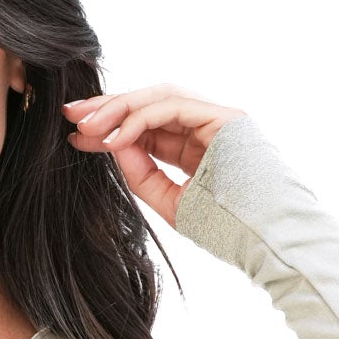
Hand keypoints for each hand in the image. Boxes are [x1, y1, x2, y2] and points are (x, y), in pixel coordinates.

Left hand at [62, 85, 245, 228]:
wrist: (268, 241)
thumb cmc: (227, 230)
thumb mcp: (170, 202)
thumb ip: (141, 173)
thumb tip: (110, 143)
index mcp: (197, 147)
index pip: (147, 127)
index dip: (110, 128)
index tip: (76, 136)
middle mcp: (208, 127)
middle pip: (150, 104)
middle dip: (108, 108)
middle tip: (70, 115)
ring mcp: (219, 119)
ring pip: (159, 97)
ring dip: (119, 108)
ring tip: (86, 125)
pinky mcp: (226, 118)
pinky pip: (172, 107)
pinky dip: (139, 119)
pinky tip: (114, 138)